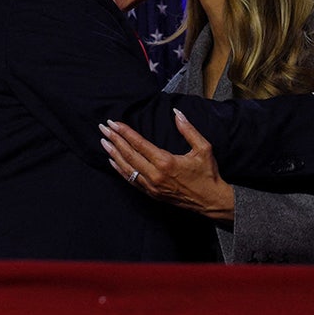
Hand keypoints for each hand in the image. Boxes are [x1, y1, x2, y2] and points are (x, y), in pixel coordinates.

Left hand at [99, 111, 234, 222]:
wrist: (210, 201)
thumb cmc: (208, 174)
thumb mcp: (203, 148)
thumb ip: (188, 130)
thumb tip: (177, 113)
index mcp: (166, 162)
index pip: (139, 144)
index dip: (125, 132)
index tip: (114, 123)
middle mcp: (155, 175)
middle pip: (129, 155)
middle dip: (114, 140)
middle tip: (103, 128)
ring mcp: (151, 186)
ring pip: (126, 168)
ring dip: (113, 154)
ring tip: (103, 142)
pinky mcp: (151, 194)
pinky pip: (131, 180)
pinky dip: (120, 170)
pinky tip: (113, 161)